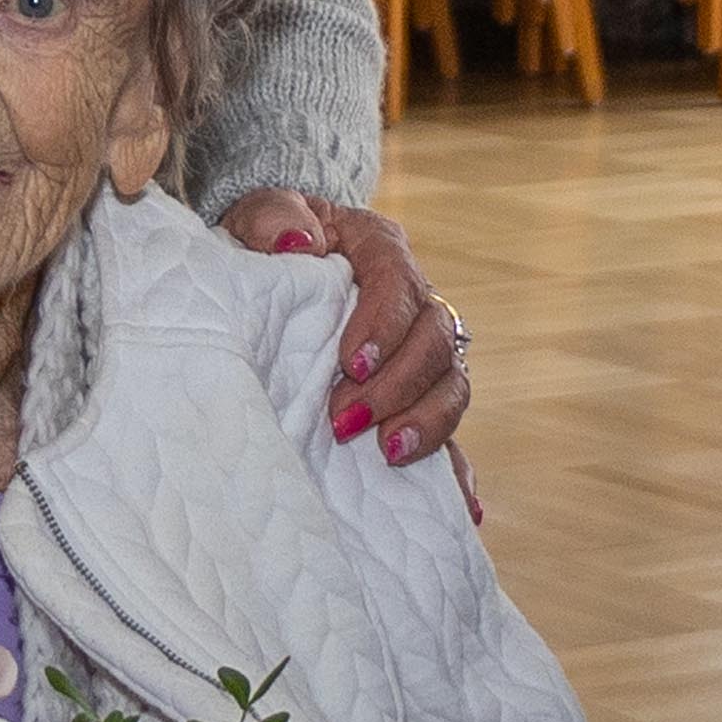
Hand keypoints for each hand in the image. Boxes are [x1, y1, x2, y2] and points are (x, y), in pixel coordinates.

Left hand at [218, 189, 472, 468]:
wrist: (265, 266)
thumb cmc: (264, 238)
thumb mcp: (258, 212)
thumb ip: (272, 218)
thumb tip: (298, 244)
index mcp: (379, 251)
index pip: (399, 283)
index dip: (384, 325)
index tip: (350, 363)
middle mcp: (413, 300)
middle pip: (435, 339)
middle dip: (398, 383)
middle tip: (346, 418)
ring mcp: (418, 352)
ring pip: (452, 384)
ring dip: (427, 422)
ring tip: (389, 454)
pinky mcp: (411, 396)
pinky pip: (447, 433)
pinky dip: (457, 470)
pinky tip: (462, 508)